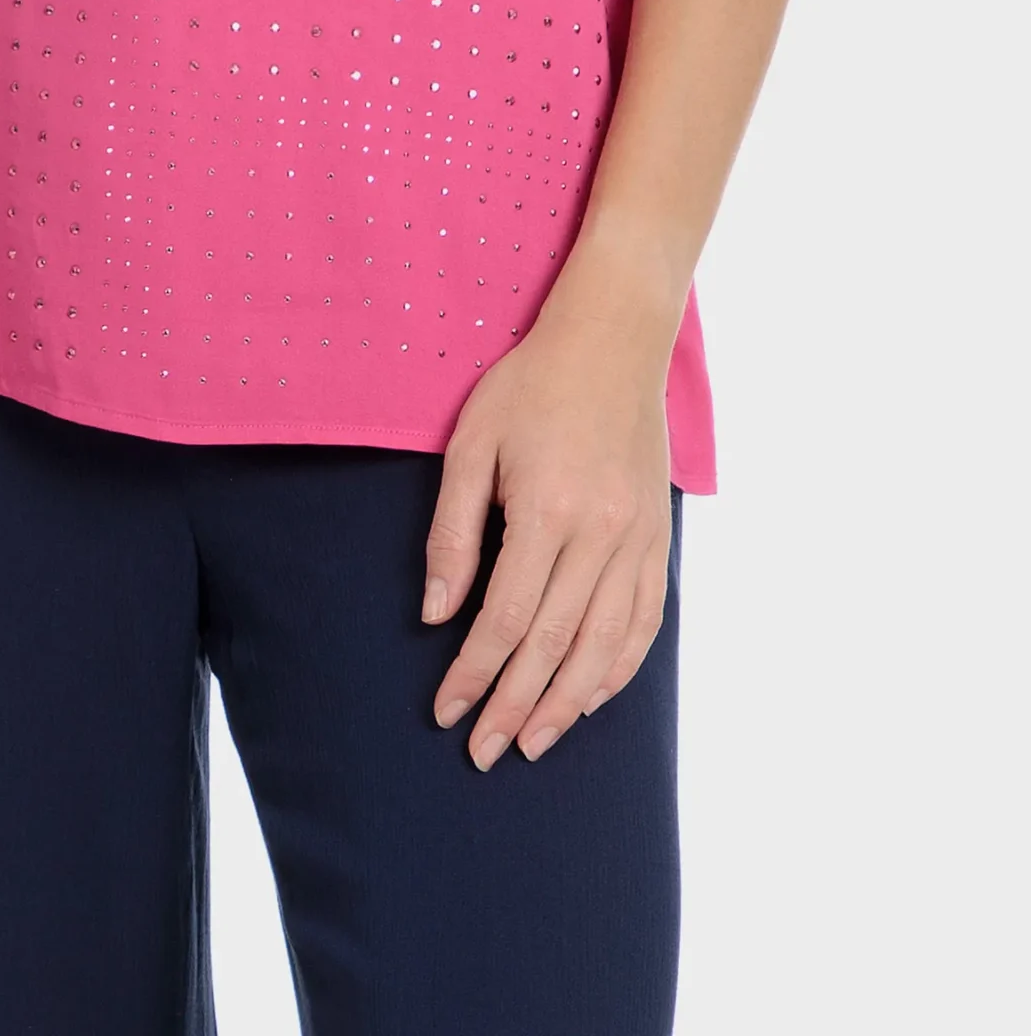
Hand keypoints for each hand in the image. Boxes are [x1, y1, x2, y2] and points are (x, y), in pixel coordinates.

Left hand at [420, 304, 673, 769]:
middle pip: (554, 645)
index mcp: (548, 510)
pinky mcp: (658, 538)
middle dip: (514, 706)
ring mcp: (637, 540)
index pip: (505, 618)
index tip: (446, 710)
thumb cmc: (529, 387)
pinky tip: (590, 698)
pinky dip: (618, 669)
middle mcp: (600, 535)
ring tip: (534, 743)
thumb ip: (453, 532)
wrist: (612, 343)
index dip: (474, 673)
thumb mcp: (471, 444)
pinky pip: (644, 621)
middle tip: (483, 752)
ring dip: (567, 704)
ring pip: (604, 646)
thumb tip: (437, 614)